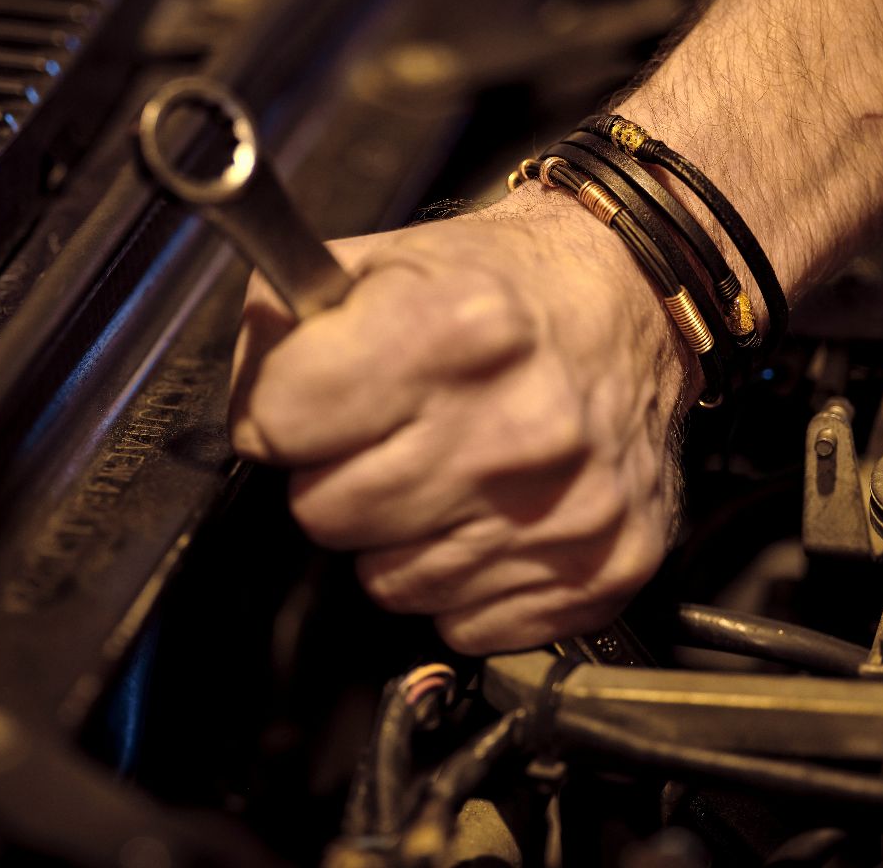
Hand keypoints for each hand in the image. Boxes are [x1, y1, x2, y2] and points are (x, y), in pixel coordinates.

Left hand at [228, 193, 690, 653]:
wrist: (633, 304)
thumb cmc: (500, 289)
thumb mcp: (382, 260)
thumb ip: (284, 324)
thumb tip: (249, 415)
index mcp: (454, 331)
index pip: (279, 422)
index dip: (280, 412)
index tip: (312, 402)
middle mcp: (517, 427)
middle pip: (325, 513)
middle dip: (336, 477)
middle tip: (385, 438)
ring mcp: (564, 510)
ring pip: (388, 583)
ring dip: (398, 537)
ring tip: (443, 472)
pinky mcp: (601, 570)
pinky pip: (463, 622)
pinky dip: (464, 581)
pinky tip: (490, 516)